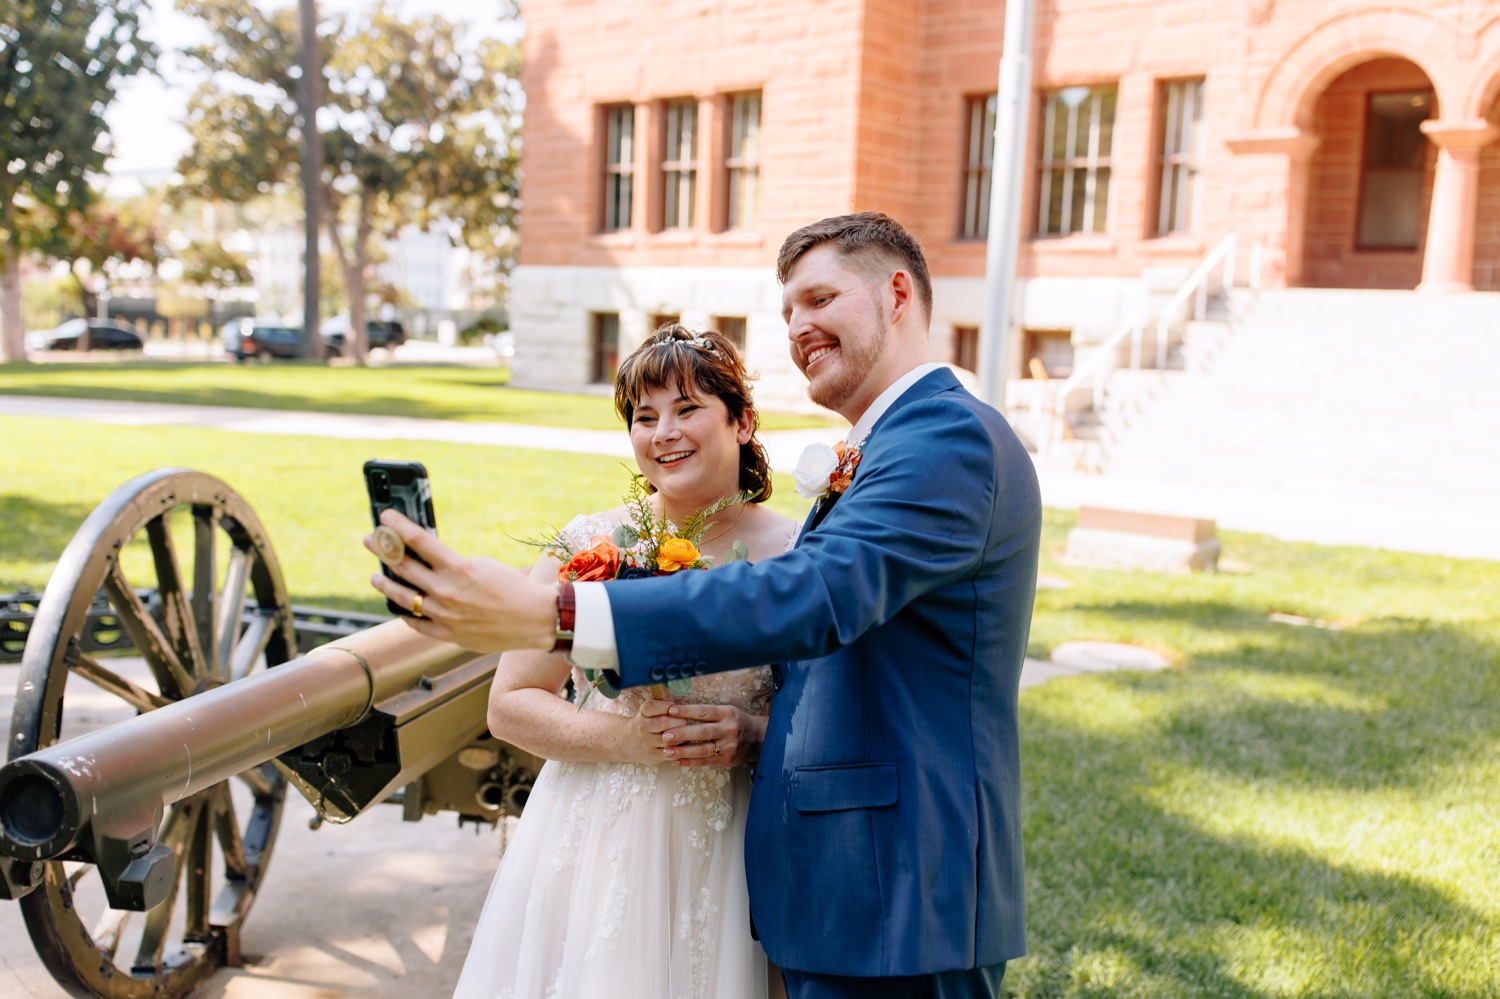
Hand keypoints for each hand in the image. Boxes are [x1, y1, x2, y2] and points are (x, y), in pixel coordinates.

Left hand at [364, 509, 555, 652]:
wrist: (534, 619)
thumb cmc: (512, 587)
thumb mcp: (483, 564)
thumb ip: (453, 563)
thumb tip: (428, 559)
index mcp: (457, 568)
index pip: (418, 541)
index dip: (397, 526)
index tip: (385, 516)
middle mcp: (446, 591)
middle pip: (403, 566)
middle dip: (383, 549)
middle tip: (371, 540)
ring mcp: (444, 615)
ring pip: (402, 598)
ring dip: (385, 584)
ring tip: (376, 576)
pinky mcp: (448, 634)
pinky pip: (416, 623)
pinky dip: (406, 613)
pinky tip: (399, 607)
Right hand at [614, 698, 690, 765]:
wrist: (629, 742)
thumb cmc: (648, 722)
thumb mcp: (650, 711)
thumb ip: (665, 707)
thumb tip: (684, 706)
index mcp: (644, 713)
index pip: (652, 707)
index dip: (667, 706)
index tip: (676, 708)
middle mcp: (643, 727)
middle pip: (663, 723)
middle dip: (679, 721)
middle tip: (686, 721)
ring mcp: (648, 743)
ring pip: (669, 740)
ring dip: (682, 737)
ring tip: (687, 734)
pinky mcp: (654, 756)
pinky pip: (671, 754)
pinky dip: (680, 750)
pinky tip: (684, 745)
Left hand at [648, 701, 765, 767]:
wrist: (758, 739)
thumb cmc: (736, 721)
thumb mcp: (726, 711)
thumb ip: (707, 712)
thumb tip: (679, 710)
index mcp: (727, 714)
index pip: (704, 712)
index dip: (687, 711)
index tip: (670, 711)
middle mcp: (728, 730)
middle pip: (702, 732)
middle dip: (682, 734)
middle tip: (665, 736)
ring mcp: (728, 747)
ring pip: (702, 750)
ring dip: (683, 751)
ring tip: (667, 752)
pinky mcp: (727, 760)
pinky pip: (706, 762)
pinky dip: (690, 762)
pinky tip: (677, 762)